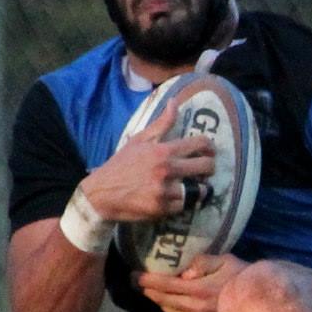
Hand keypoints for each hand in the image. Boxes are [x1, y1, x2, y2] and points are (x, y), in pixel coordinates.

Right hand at [81, 105, 218, 222]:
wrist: (101, 193)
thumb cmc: (121, 164)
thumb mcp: (139, 141)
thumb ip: (161, 124)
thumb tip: (175, 102)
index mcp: (162, 151)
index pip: (199, 144)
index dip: (210, 147)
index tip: (210, 151)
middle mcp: (166, 170)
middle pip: (206, 167)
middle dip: (209, 168)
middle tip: (205, 170)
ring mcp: (165, 191)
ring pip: (198, 190)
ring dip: (197, 188)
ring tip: (192, 186)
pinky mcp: (162, 209)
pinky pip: (184, 206)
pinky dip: (181, 203)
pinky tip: (174, 198)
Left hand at [136, 254, 247, 311]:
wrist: (268, 308)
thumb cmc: (249, 280)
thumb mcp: (227, 261)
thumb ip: (202, 262)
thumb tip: (185, 272)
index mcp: (198, 290)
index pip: (165, 285)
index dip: (147, 281)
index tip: (134, 276)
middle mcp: (197, 310)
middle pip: (166, 303)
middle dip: (150, 293)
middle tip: (139, 285)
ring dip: (163, 307)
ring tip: (157, 298)